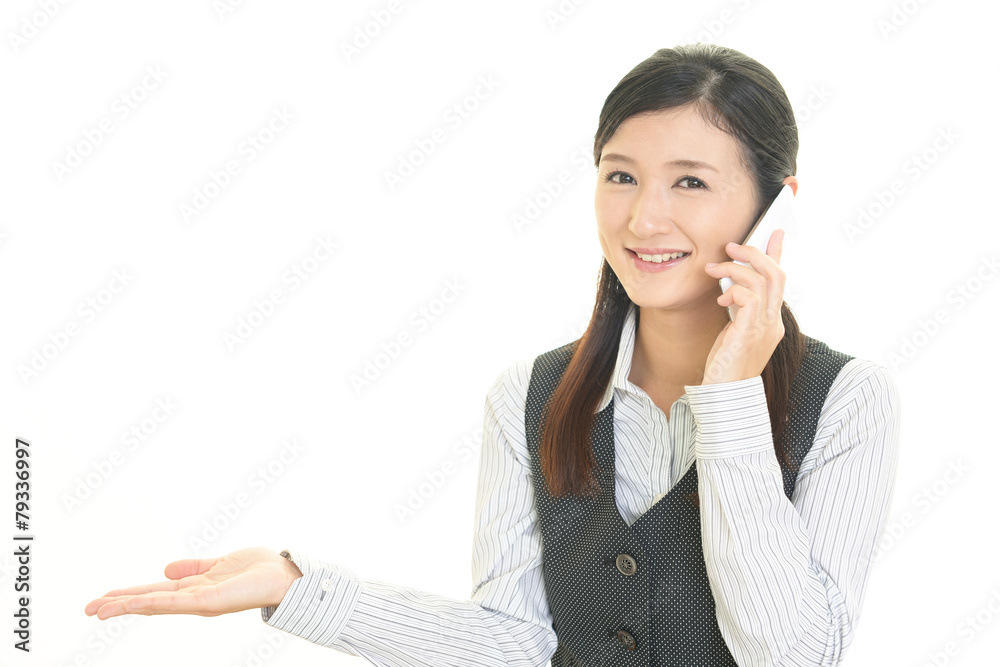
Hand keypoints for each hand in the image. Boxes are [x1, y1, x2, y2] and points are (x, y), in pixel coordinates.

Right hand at [84, 547, 302, 619]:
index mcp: (195, 589)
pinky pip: (175, 601)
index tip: (103, 598)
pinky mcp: (209, 600)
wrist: (284, 576)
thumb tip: (166, 569)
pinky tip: (133, 602)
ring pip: (155, 604)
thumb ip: (193, 567)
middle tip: (87, 610)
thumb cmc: (259, 570)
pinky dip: (152, 601)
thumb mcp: (218, 564)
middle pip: (149, 602)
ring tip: (98, 609)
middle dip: (119, 605)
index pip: (155, 593)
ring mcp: (200, 602)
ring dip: (126, 605)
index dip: (129, 595)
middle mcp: (194, 599)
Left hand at [701, 229, 785, 384]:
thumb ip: (737, 307)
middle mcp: (774, 323)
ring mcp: (766, 328)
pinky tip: (720, 297)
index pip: (780, 281)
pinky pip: (750, 297)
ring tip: (713, 269)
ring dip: (735, 268)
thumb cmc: (725, 365)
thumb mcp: (733, 329)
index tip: (775, 233)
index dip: (778, 254)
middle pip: (777, 274)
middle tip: (732, 245)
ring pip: (764, 280)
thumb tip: (730, 284)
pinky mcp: (750, 333)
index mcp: (772, 321)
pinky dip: (733, 289)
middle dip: (755, 253)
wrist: (724, 395)